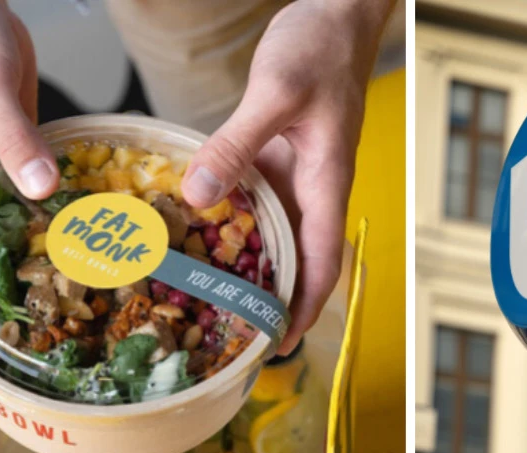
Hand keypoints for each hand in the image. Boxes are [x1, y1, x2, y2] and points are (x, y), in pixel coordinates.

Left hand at [181, 0, 389, 354]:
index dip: (303, 309)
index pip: (322, 263)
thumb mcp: (275, 94)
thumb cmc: (319, 49)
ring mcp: (293, 175)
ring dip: (246, 268)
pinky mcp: (275, 159)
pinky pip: (252, 204)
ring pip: (273, 236)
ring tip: (206, 301)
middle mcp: (313, 189)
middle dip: (270, 302)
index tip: (276, 345)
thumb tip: (198, 196)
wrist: (335, 13)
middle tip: (229, 338)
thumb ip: (237, 144)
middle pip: (298, 261)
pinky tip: (192, 236)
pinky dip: (228, 225)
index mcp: (326, 182)